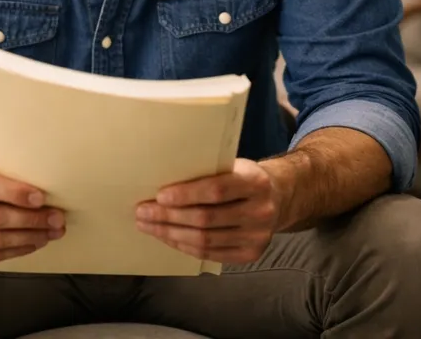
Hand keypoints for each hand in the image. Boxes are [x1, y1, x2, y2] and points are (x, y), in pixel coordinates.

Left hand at [135, 158, 285, 264]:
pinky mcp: (251, 254)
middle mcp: (260, 211)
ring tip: (148, 226)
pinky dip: (184, 246)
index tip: (159, 196)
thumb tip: (161, 182)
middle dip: (169, 217)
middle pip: (206, 219)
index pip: (215, 191)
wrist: (278, 197)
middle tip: (142, 212)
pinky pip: (210, 254)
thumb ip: (206, 173)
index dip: (185, 194)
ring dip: (170, 234)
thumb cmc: (242, 177)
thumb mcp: (231, 165)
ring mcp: (258, 236)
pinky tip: (167, 237)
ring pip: (205, 240)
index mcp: (255, 182)